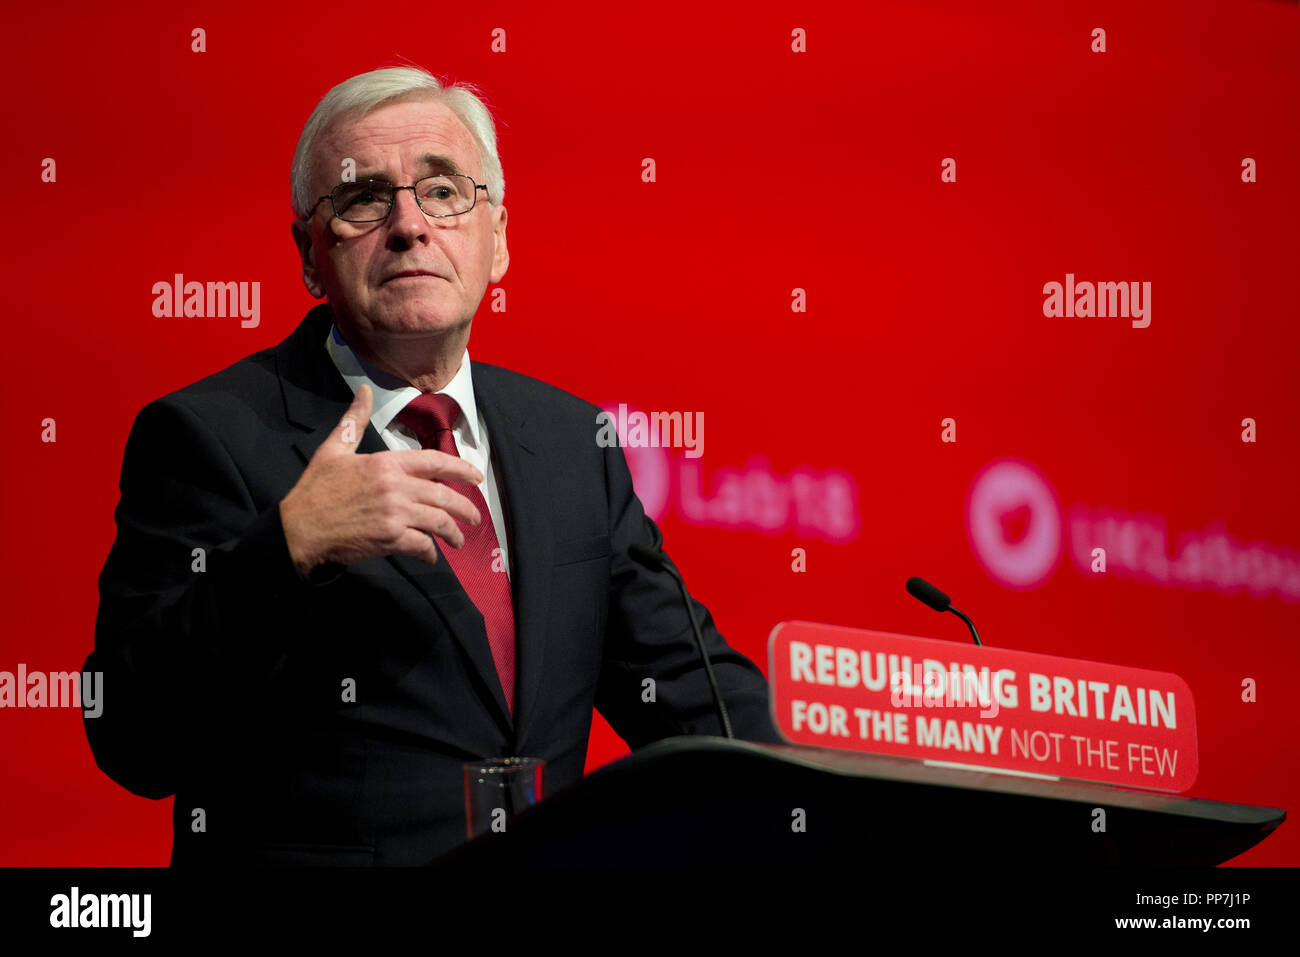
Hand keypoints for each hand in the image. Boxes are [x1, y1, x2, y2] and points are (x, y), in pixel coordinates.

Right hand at [279, 384, 483, 575]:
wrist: (299, 528)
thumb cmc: (315, 490)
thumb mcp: (333, 450)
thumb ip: (354, 421)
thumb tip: (364, 391)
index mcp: (386, 463)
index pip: (434, 462)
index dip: (460, 469)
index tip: (476, 477)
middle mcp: (396, 486)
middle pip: (444, 495)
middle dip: (466, 508)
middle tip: (475, 517)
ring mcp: (395, 513)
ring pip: (439, 521)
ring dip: (453, 533)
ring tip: (458, 539)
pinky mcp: (391, 538)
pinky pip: (422, 545)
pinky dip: (430, 552)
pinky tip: (431, 555)